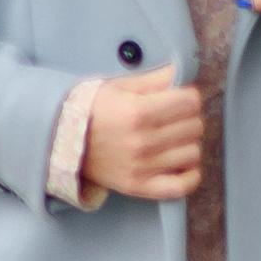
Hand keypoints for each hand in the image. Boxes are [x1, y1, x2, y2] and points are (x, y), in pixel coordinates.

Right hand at [81, 62, 203, 198]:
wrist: (65, 142)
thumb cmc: (94, 110)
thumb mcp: (120, 86)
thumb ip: (154, 79)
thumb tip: (181, 73)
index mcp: (138, 111)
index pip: (190, 102)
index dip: (189, 96)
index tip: (180, 97)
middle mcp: (143, 141)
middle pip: (194, 126)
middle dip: (189, 117)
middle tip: (175, 117)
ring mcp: (142, 167)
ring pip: (193, 152)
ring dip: (188, 143)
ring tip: (174, 138)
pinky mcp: (140, 187)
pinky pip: (181, 186)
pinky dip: (190, 175)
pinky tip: (181, 162)